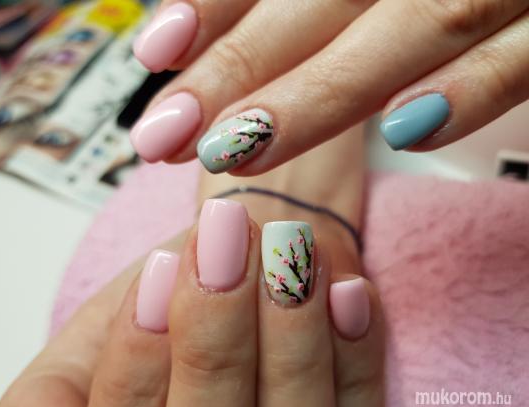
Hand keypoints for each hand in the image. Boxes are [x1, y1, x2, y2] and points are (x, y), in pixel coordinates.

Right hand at [0, 200, 384, 406]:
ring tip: (286, 248)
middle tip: (224, 242)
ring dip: (291, 333)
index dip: (136, 358)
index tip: (160, 271)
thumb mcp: (91, 342)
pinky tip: (347, 289)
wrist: (230, 265)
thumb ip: (54, 389)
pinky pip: (360, 406)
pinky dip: (356, 349)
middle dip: (216, 335)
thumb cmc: (162, 300)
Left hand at [131, 0, 528, 173]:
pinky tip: (403, 133)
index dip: (215, 4)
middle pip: (323, 0)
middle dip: (237, 66)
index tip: (156, 52)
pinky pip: (525, 56)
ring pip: (413, 24)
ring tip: (234, 150)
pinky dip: (470, 90)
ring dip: (316, 95)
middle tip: (162, 132)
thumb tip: (258, 62)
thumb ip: (330, 7)